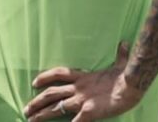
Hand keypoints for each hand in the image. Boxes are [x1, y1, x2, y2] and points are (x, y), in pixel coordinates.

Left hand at [23, 42, 144, 121]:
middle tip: (26, 109)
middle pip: (51, 93)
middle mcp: (79, 88)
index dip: (45, 77)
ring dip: (41, 115)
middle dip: (37, 102)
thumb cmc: (127, 75)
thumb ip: (120, 55)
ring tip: (30, 120)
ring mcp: (82, 101)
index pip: (59, 74)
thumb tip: (124, 44)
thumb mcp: (121, 64)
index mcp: (84, 77)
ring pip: (56, 107)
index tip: (34, 82)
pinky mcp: (88, 112)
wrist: (131, 85)